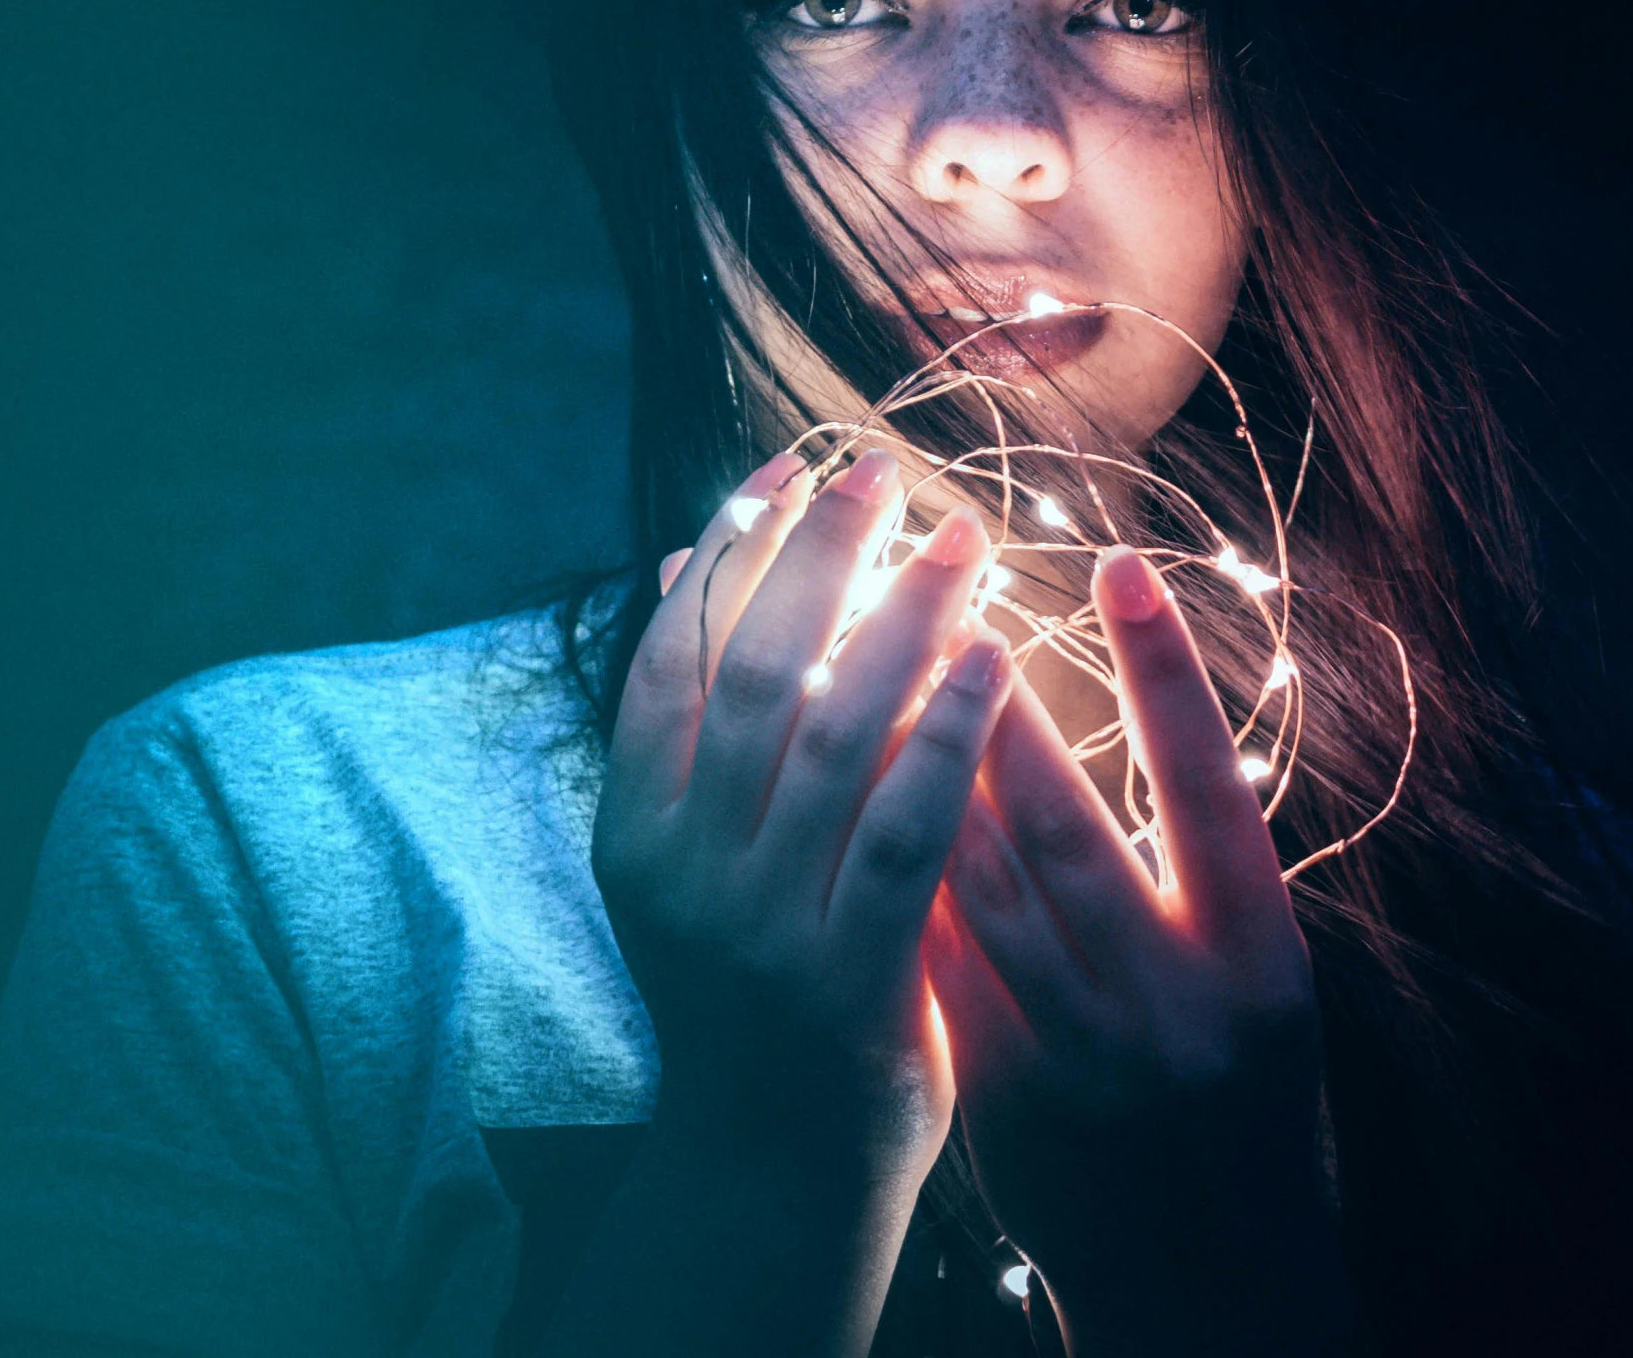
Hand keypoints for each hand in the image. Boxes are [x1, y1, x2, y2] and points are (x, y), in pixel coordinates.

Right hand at [594, 449, 1011, 1180]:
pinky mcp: (849, 976)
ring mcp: (761, 925)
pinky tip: (1000, 659)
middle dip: (823, 558)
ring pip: (836, 736)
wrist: (768, 1164)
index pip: (671, 658)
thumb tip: (680, 561)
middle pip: (757, 675)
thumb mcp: (687, 861)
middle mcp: (683, 870)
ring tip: (962, 539)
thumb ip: (693, 727)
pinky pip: (909, 830)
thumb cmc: (744, 988)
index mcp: (633, 832)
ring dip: (904, 622)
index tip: (786, 468)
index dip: (728, 555)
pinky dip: (951, 734)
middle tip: (884, 471)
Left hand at [924, 547, 1350, 1355]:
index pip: (1210, 784)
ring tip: (883, 668)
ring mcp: (1083, 1050)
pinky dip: (900, 866)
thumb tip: (1139, 727)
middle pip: (1069, 825)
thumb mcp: (1262, 988)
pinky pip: (939, 955)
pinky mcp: (1007, 1088)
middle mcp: (1172, 999)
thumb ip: (1207, 877)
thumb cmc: (1248, 1104)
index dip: (1164, 671)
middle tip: (949, 590)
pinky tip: (854, 793)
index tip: (1116, 563)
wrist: (1210, 1275)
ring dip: (925, 769)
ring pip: (984, 885)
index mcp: (1259, 956)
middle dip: (999, 703)